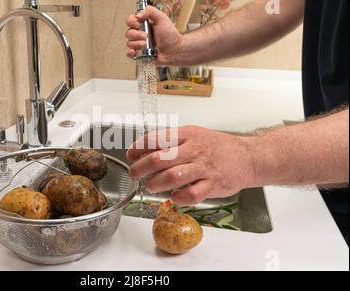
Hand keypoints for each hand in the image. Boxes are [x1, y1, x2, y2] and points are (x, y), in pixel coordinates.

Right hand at [125, 6, 184, 65]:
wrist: (175, 51)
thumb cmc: (171, 36)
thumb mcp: (162, 18)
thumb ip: (150, 11)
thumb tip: (138, 14)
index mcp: (145, 24)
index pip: (131, 20)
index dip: (132, 22)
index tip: (138, 24)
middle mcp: (141, 34)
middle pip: (129, 32)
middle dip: (136, 35)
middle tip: (146, 36)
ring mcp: (140, 44)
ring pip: (129, 43)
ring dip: (137, 44)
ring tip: (146, 45)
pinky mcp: (141, 54)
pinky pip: (130, 53)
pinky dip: (130, 53)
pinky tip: (135, 51)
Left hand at [126, 126, 255, 205]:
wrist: (248, 157)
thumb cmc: (217, 147)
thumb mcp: (194, 135)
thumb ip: (171, 141)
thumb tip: (144, 149)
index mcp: (187, 135)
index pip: (156, 138)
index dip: (139, 147)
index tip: (131, 155)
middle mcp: (194, 150)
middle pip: (159, 159)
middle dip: (140, 168)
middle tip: (134, 173)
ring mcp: (204, 168)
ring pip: (172, 177)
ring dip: (156, 183)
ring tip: (150, 186)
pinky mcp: (212, 185)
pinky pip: (191, 194)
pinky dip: (178, 197)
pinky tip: (174, 196)